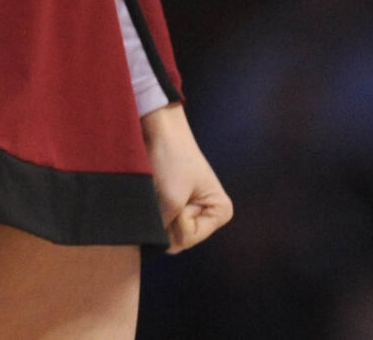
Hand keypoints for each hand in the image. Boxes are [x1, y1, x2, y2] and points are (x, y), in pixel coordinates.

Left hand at [142, 104, 231, 251]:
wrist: (159, 126)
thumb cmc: (171, 158)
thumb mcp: (171, 198)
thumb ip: (165, 228)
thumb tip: (155, 246)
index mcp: (220, 213)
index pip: (187, 239)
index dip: (173, 224)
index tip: (175, 196)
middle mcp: (208, 213)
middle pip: (177, 236)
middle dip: (163, 220)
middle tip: (163, 192)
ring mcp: (191, 205)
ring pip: (166, 225)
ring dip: (156, 212)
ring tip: (158, 188)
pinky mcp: (175, 197)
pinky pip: (160, 214)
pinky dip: (152, 205)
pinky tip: (152, 188)